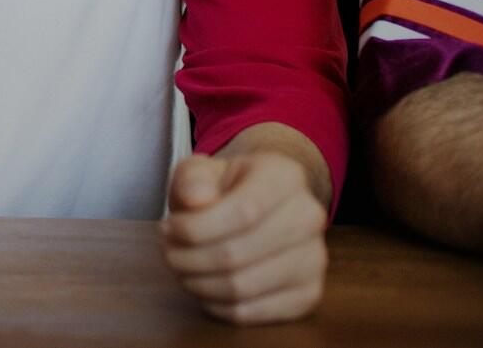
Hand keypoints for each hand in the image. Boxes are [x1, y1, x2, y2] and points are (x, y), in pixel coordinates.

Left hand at [161, 151, 327, 324]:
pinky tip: (202, 286)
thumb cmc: (222, 188)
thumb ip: (191, 178)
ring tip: (181, 267)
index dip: (197, 227)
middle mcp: (309, 216)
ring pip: (243, 286)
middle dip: (189, 258)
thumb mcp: (199, 170)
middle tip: (167, 252)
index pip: (244, 211)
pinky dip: (217, 305)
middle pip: (238, 253)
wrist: (256, 206)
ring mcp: (314, 259)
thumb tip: (195, 199)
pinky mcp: (308, 294)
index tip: (167, 228)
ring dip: (198, 283)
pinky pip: (254, 312)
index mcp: (285, 176)